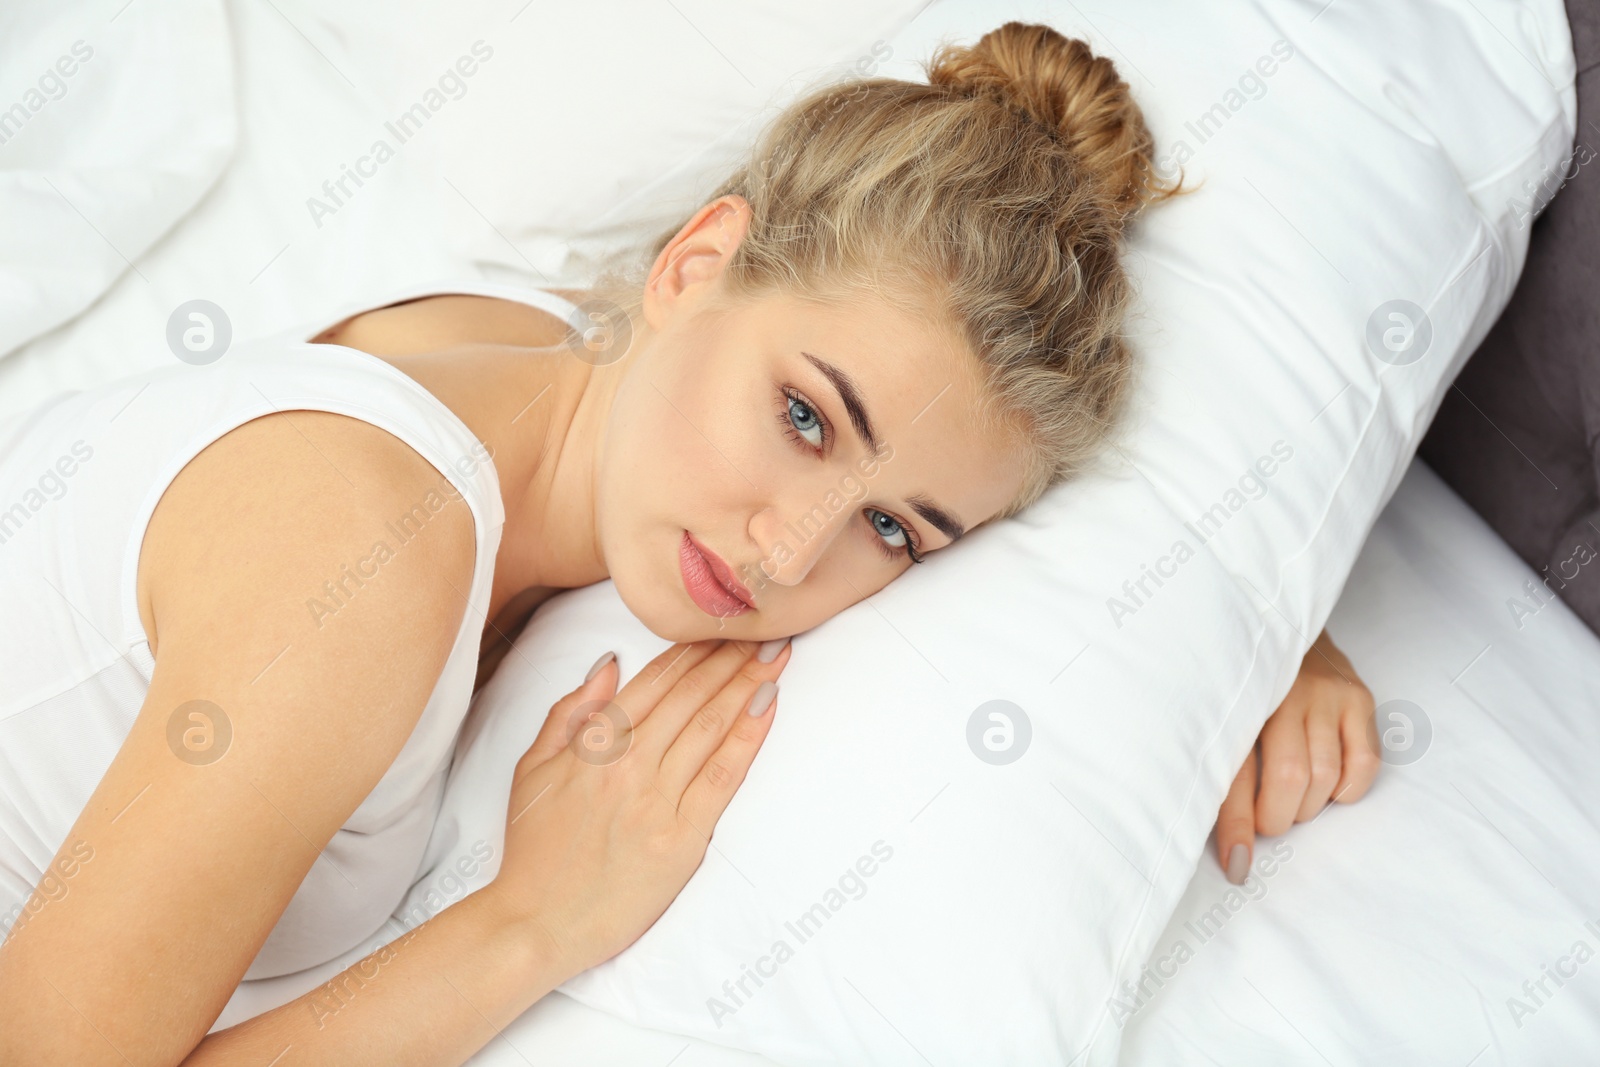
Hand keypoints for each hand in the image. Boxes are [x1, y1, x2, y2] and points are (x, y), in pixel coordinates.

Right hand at [482, 637, 790, 977]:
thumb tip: (609, 665)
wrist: (535, 924)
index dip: (694, 650)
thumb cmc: (533, 852)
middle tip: (763, 631)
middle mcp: (628, 765)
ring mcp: (656, 801)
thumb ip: (569, 713)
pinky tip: (768, 706)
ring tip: (776, 656)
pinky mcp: (682, 839)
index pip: (655, 681)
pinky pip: (723, 777)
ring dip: (747, 685)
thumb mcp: (531, 769)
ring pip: (710, 726)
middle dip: (730, 658)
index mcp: (593, 745)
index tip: (722, 629)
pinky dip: (748, 737)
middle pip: (690, 696)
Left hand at [1215, 629, 1379, 883]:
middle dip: (1276, 817)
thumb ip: (1219, 761)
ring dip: (1308, 806)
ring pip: (1325, 776)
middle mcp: (1283, 693)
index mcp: (1236, 700)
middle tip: (1269, 819)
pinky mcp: (1359, 697)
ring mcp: (1326, 693)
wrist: (1277, 618)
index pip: (1234, 772)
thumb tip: (1223, 838)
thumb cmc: (1242, 680)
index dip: (1236, 825)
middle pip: (1287, 779)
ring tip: (1292, 799)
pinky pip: (1364, 764)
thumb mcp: (1221, 712)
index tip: (1237, 863)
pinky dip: (1346, 790)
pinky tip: (1328, 786)